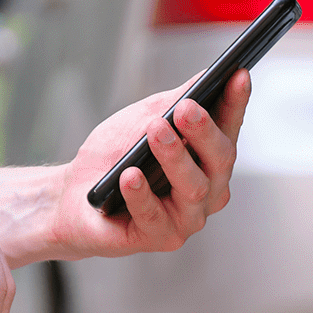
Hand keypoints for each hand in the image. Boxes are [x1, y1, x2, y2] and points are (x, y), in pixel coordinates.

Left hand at [47, 69, 249, 259]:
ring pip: (194, 189)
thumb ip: (174, 102)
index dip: (236, 103)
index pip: (229, 129)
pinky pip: (155, 216)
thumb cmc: (113, 157)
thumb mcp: (143, 119)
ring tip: (154, 131)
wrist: (73, 194)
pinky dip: (141, 194)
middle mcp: (207, 190)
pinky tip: (129, 176)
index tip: (239, 75)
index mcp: (207, 160)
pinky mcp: (161, 237)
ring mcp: (187, 217)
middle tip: (186, 109)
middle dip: (205, 132)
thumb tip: (205, 77)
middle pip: (220, 161)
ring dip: (174, 157)